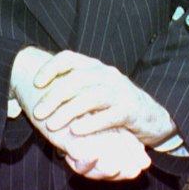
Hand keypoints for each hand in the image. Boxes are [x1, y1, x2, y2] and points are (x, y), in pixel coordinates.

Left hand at [10, 48, 150, 179]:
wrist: (152, 116)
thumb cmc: (115, 103)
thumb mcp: (94, 89)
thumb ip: (74, 88)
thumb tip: (40, 94)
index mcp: (94, 66)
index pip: (68, 58)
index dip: (50, 68)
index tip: (36, 83)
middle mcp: (106, 74)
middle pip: (75, 80)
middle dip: (54, 96)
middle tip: (38, 113)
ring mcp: (119, 90)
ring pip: (89, 97)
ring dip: (67, 111)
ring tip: (51, 125)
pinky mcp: (130, 110)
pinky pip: (108, 116)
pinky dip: (91, 123)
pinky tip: (76, 131)